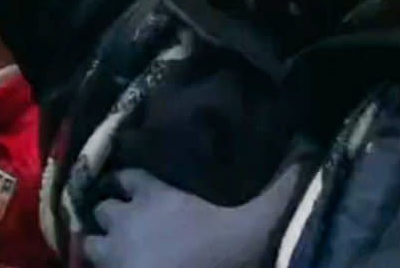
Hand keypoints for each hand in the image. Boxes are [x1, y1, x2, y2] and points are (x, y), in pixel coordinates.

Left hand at [83, 164, 301, 267]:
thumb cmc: (230, 249)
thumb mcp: (262, 213)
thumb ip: (284, 181)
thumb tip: (309, 144)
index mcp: (157, 195)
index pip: (127, 174)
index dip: (129, 180)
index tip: (133, 184)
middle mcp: (128, 220)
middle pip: (104, 207)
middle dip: (112, 213)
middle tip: (128, 222)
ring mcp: (115, 256)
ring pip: (90, 243)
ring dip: (100, 244)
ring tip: (116, 252)